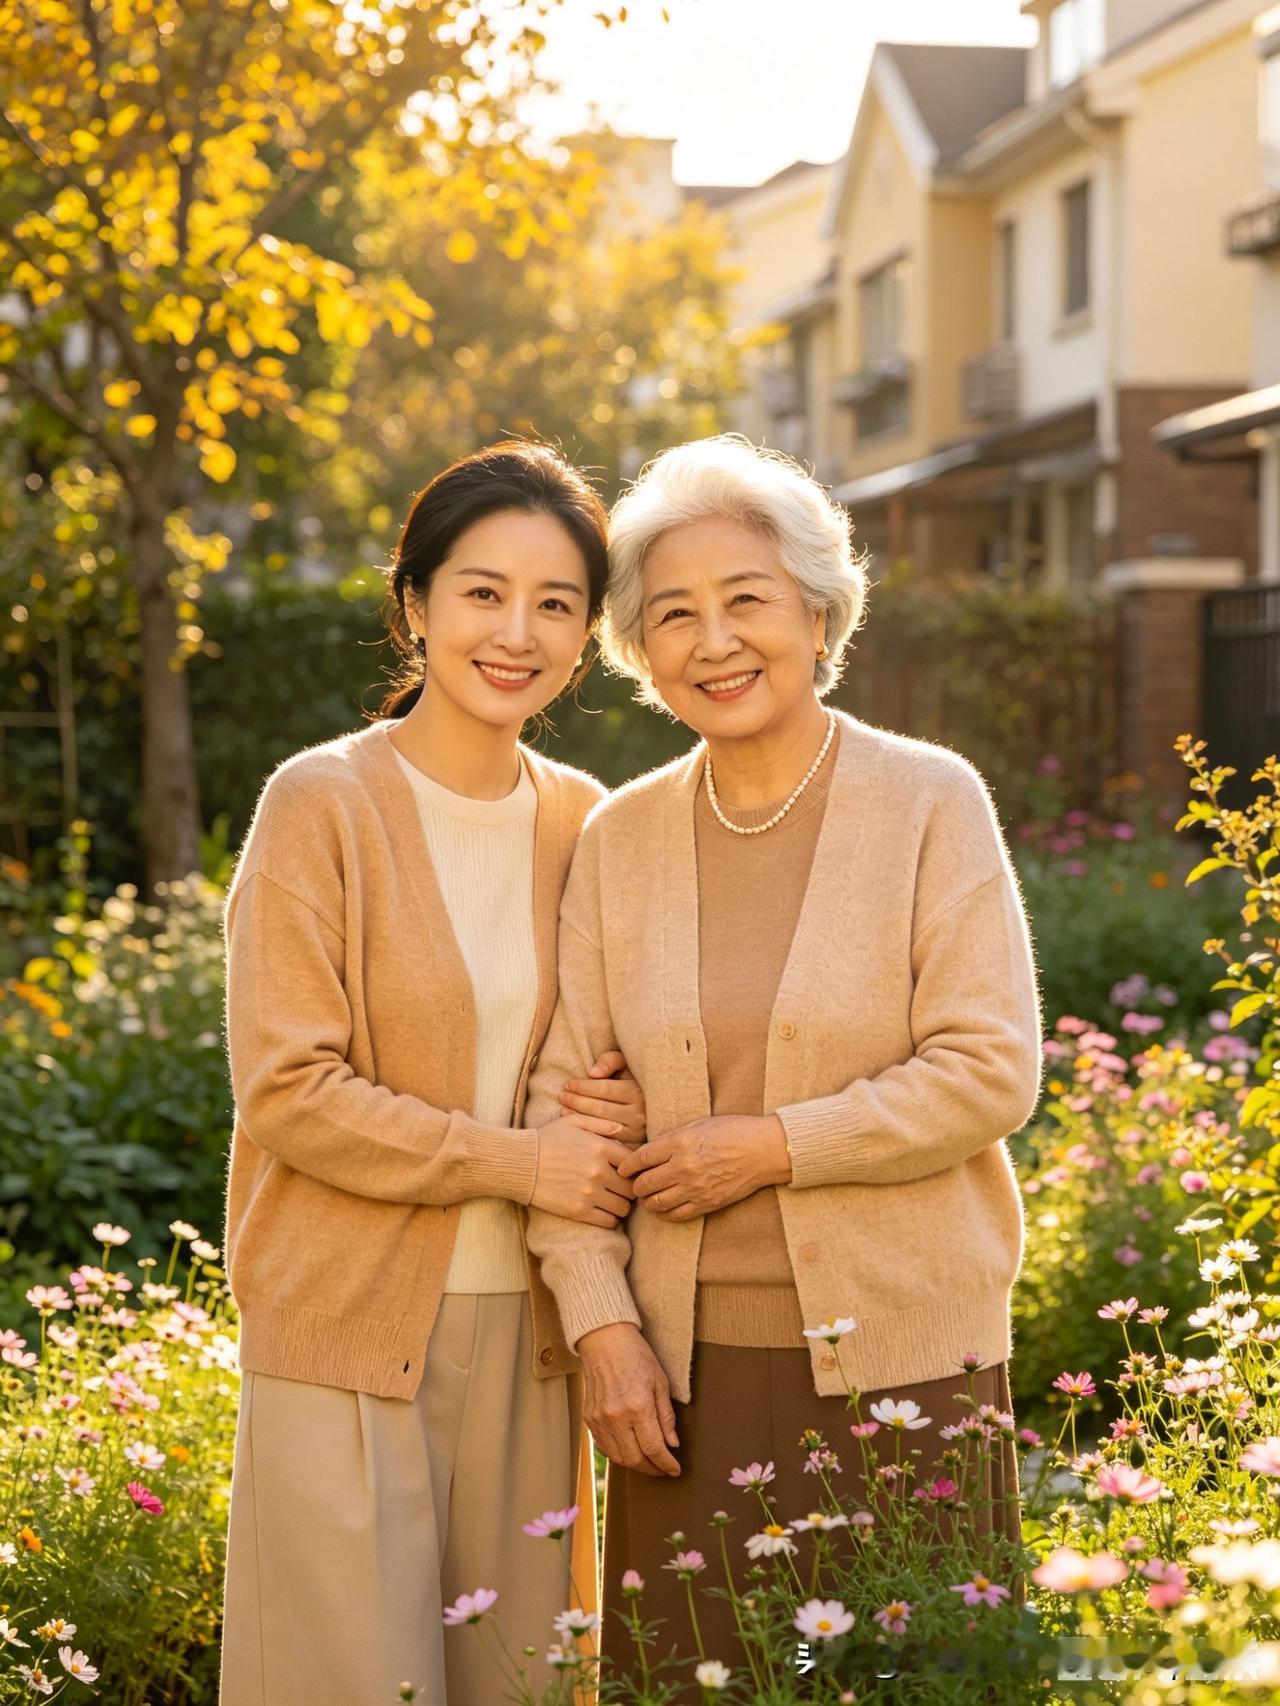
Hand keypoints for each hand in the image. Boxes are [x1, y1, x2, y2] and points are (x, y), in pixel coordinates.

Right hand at [530, 1115, 636, 1227]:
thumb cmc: (546, 1140)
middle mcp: (598, 1171)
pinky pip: (609, 1222)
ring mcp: (589, 1193)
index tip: (624, 1172)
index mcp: (600, 1147)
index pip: (633, 1164)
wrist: (519, 1164)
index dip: (631, 1169)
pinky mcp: (579, 1211)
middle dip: (628, 1189)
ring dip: (620, 1205)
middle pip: (631, 1188)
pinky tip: (601, 1211)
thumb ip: (601, 1124)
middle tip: (620, 1189)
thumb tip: (622, 1130)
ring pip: (623, 1208)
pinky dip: (609, 1218)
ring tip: (611, 1200)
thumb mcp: (573, 1122)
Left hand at [558, 1048, 645, 1143]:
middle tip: (562, 1096)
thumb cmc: (635, 1080)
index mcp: (639, 1092)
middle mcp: (640, 1114)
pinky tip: (575, 1126)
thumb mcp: (627, 1064)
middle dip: (577, 1101)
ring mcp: (637, 1133)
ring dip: (578, 1116)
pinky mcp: (632, 1146)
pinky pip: (606, 1139)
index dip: (584, 1086)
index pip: (605, 1089)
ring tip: (563, 1109)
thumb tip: (592, 1073)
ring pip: (601, 1124)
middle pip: (601, 1108)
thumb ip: (611, 1061)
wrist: (655, 1105)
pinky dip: (588, 1132)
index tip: (568, 1084)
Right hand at [577, 1322, 679, 1476]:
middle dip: (652, 1469)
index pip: (654, 1448)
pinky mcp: (589, 1418)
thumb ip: (666, 1416)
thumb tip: (672, 1444)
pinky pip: (603, 1447)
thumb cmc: (636, 1356)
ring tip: (648, 1462)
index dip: (666, 1464)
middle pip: (635, 1459)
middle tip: (663, 1469)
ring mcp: (599, 1419)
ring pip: (618, 1457)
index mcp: (637, 1406)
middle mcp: (616, 1416)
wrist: (605, 1340)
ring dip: (635, 1465)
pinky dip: (617, 1454)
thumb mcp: (660, 1382)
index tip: (674, 1469)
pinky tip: (629, 1451)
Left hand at [618, 1114, 790, 1220]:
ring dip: (647, 1201)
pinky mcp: (706, 1203)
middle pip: (643, 1183)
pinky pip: (676, 1215)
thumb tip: (648, 1150)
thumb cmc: (733, 1131)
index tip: (623, 1169)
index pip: (640, 1158)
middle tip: (635, 1184)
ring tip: (648, 1196)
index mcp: (679, 1142)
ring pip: (656, 1203)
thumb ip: (671, 1137)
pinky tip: (665, 1207)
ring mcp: (694, 1188)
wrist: (763, 1150)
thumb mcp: (698, 1124)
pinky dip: (665, 1213)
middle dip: (634, 1185)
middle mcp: (683, 1167)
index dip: (626, 1166)